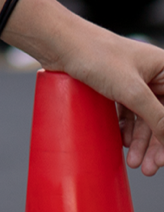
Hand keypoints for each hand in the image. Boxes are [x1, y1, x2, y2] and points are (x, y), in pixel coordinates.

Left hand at [49, 21, 163, 175]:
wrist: (58, 43)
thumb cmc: (95, 55)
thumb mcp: (132, 90)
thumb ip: (157, 116)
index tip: (163, 158)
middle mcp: (152, 74)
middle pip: (161, 115)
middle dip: (155, 144)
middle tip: (148, 168)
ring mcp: (132, 80)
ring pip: (144, 116)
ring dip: (140, 141)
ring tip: (133, 162)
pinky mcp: (114, 85)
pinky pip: (127, 112)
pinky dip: (126, 129)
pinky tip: (122, 142)